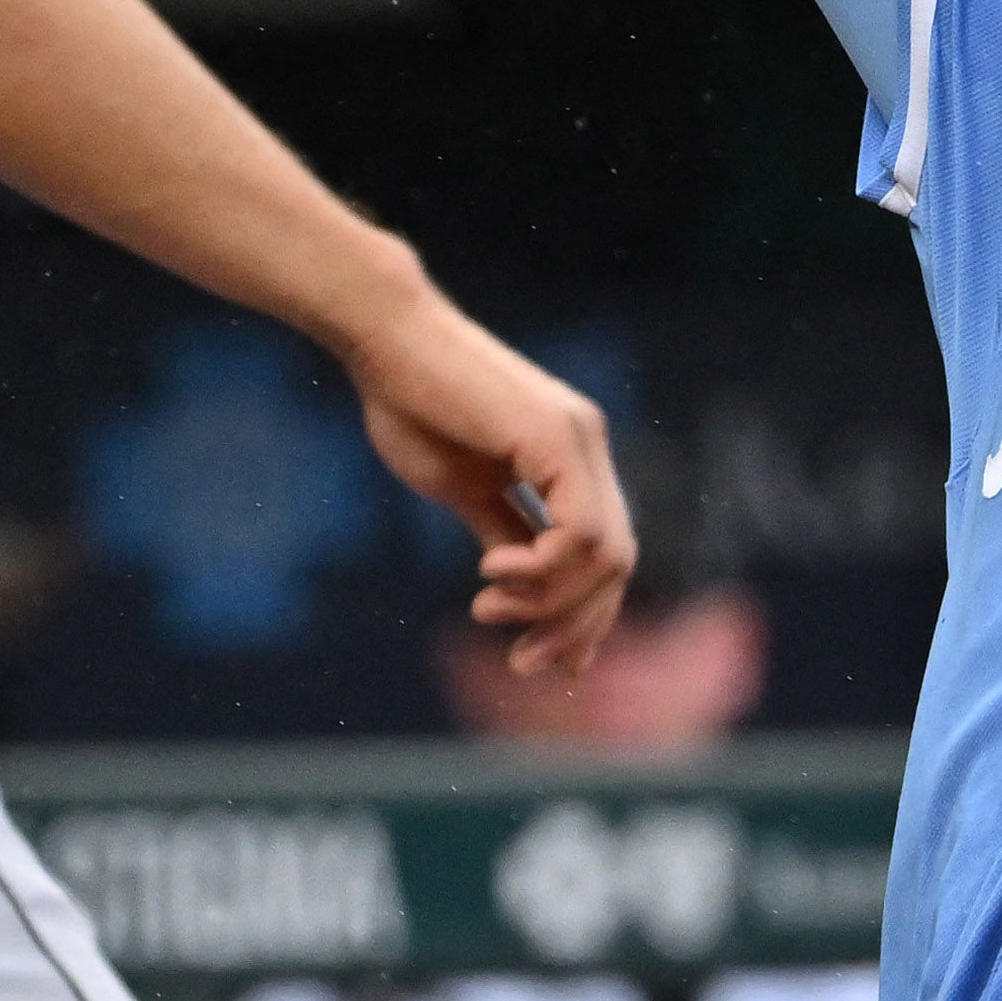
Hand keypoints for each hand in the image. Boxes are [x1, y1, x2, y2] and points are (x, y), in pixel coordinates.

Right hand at [339, 289, 632, 676]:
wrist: (384, 338)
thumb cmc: (411, 404)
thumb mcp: (465, 492)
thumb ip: (506, 541)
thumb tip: (523, 602)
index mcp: (572, 460)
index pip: (605, 555)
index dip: (582, 618)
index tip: (538, 661)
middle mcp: (588, 446)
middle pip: (617, 565)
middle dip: (574, 627)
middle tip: (521, 661)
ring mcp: (579, 438)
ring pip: (605, 556)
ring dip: (549, 603)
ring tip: (488, 605)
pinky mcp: (556, 437)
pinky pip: (579, 532)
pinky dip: (541, 570)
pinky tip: (491, 573)